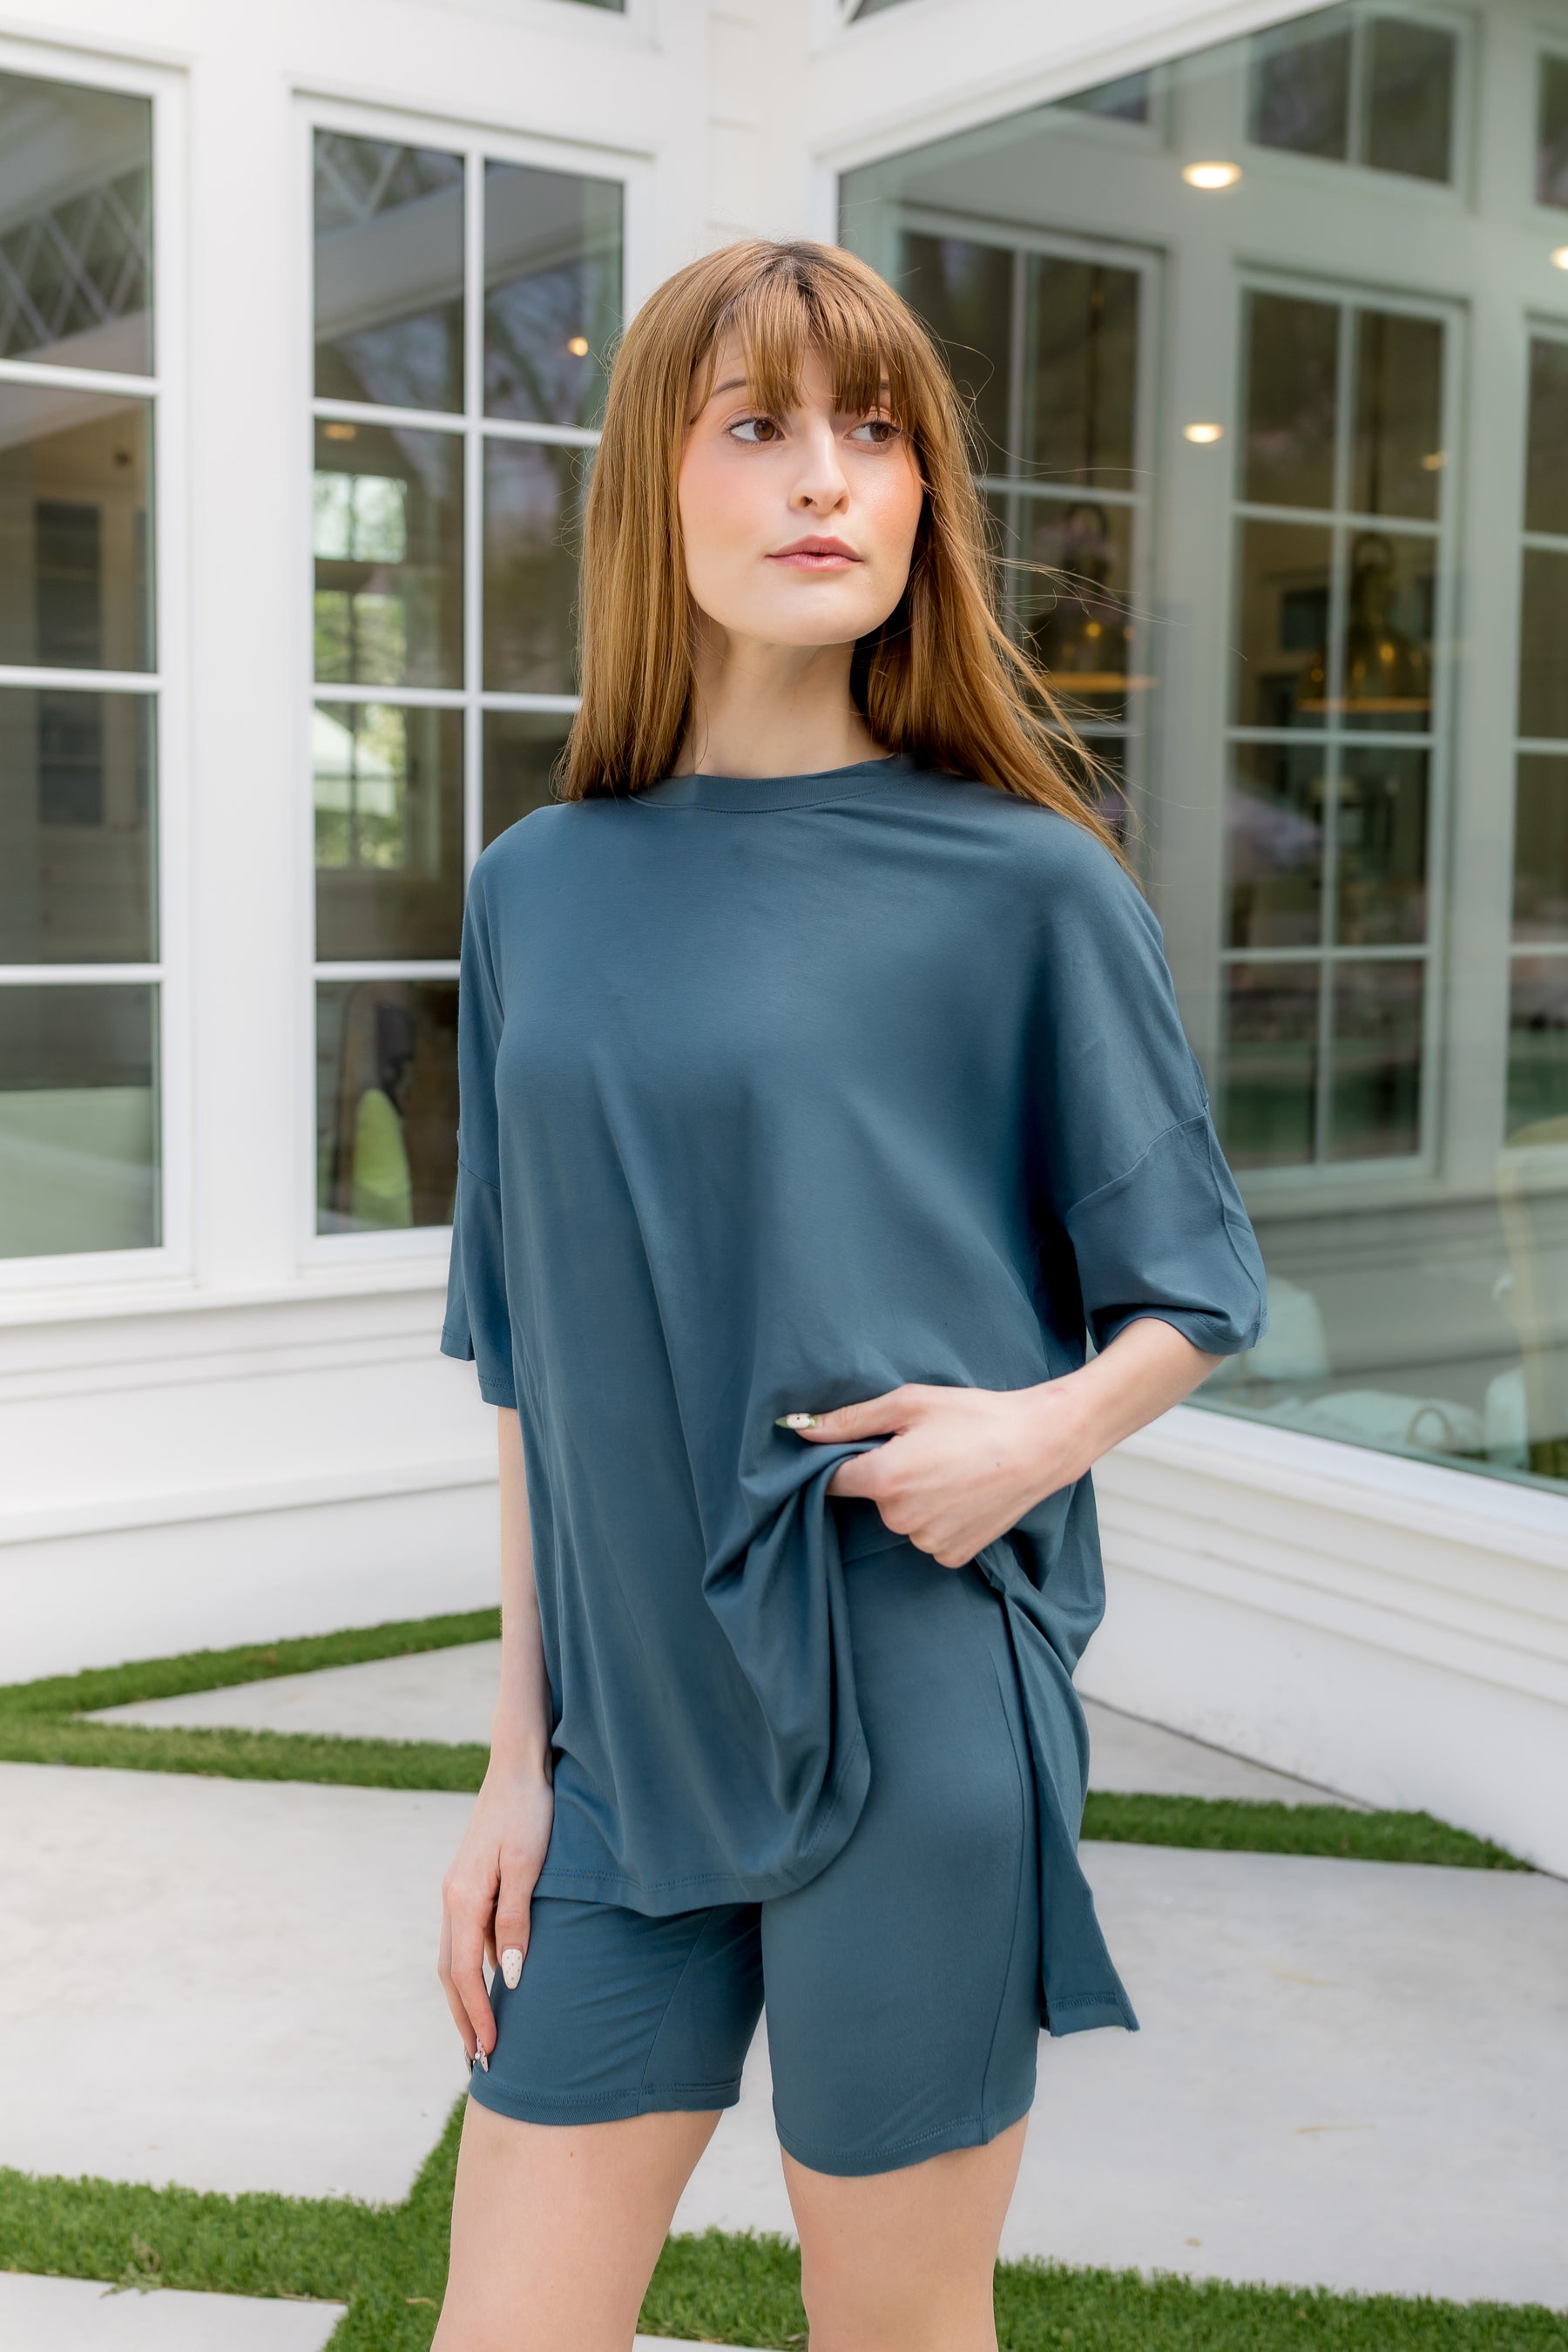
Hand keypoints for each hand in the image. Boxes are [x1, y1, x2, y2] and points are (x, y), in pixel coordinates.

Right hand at [438, 1761, 554, 2068]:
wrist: (518, 1767)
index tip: (490, 2054)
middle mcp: (452, 1898)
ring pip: (453, 1958)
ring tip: (478, 2038)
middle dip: (462, 2020)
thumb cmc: (530, 1812)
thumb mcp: (530, 1866)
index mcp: (464, 1898)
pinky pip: (465, 1939)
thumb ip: (517, 1921)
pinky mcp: (470, 1884)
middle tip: (478, 2065)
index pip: (465, 1974)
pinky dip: (472, 1971)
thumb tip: (507, 1977)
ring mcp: (457, 1891)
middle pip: (450, 1974)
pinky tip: (490, 1985)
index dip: (476, 2017)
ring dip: (463, 2000)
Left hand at [783, 1380, 1091, 1567]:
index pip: (833, 1479)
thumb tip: (800, 1429)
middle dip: (888, 1475)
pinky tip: (963, 1493)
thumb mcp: (910, 1402)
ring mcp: (927, 1542)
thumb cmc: (975, 1416)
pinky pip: (928, 1536)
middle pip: (872, 1497)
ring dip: (915, 1498)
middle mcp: (899, 1518)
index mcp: (884, 1479)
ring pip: (902, 1518)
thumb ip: (850, 1420)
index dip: (844, 1460)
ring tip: (951, 1468)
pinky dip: (939, 1518)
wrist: (1040, 1445)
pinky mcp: (953, 1555)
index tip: (867, 1446)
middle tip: (926, 1448)